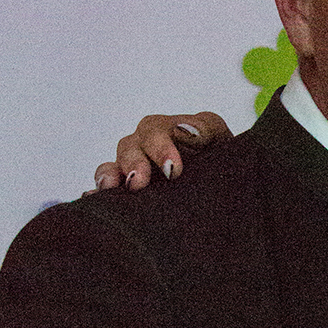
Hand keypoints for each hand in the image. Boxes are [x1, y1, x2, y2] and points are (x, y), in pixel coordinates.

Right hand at [94, 112, 233, 190]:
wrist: (233, 194)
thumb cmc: (226, 163)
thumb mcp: (222, 142)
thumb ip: (206, 130)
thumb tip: (186, 131)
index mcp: (173, 130)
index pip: (157, 129)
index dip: (160, 146)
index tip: (173, 170)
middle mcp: (150, 146)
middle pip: (132, 145)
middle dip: (134, 162)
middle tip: (140, 182)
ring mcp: (138, 167)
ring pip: (115, 164)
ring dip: (111, 174)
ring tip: (112, 187)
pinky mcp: (129, 190)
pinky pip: (107, 188)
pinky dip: (99, 192)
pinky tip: (94, 198)